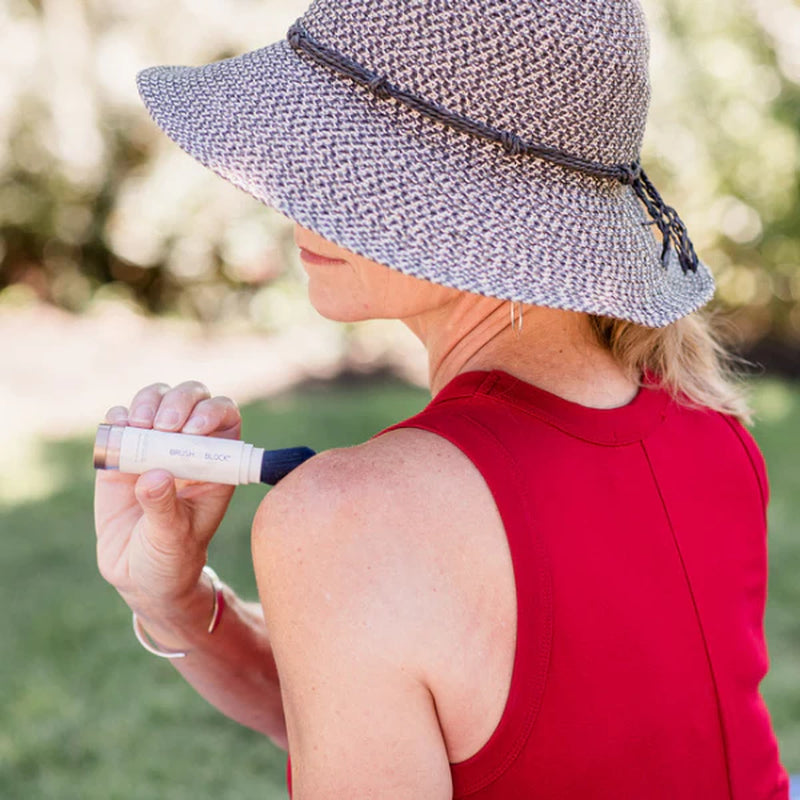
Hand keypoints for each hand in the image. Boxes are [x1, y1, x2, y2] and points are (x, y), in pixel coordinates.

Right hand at [94, 381, 240, 623]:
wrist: (139, 573)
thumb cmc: (171, 556)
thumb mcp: (171, 537)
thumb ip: (163, 508)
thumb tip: (153, 475)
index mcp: (216, 462)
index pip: (224, 417)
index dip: (212, 412)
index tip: (192, 429)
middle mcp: (188, 446)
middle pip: (191, 398)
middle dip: (178, 401)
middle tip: (163, 425)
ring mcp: (155, 444)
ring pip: (156, 399)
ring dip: (148, 403)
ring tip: (139, 426)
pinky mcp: (122, 452)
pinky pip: (121, 420)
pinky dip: (118, 417)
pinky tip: (119, 427)